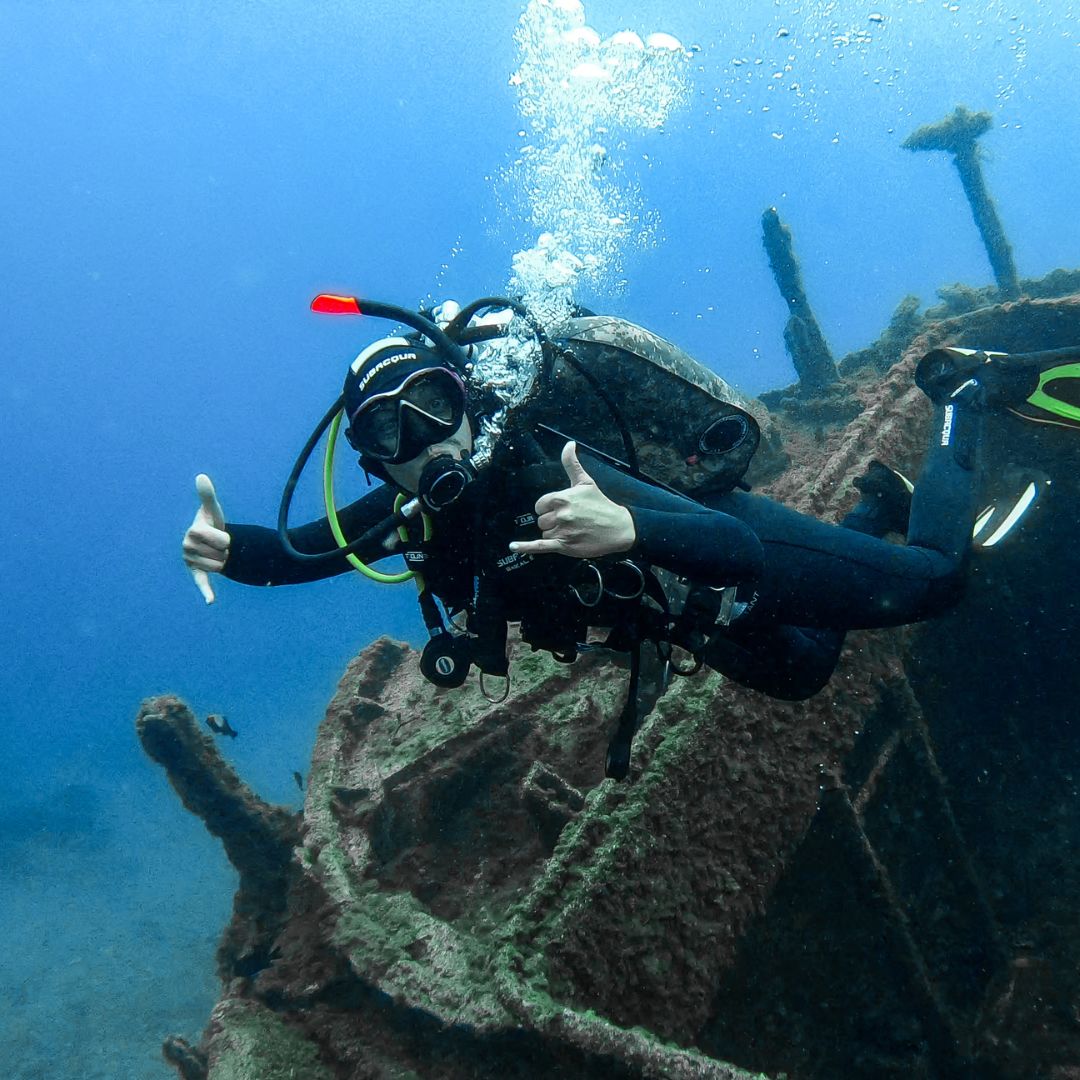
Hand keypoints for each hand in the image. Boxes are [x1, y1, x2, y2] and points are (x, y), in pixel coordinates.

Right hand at [182, 474, 229, 603]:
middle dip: (224, 550)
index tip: (221, 534)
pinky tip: (211, 601)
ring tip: (216, 553)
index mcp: (192, 532)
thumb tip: (201, 476)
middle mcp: (187, 547)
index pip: (221, 540)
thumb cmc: (212, 522)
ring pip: (218, 567)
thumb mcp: (212, 509)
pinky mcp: (196, 573)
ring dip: (222, 562)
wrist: (212, 540)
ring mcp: (191, 561)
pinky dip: (207, 592)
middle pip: (220, 554)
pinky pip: (202, 582)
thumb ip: (207, 495)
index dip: (226, 538)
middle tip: (218, 545)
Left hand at [509, 442, 635, 558]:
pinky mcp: (564, 546)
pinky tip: (514, 546)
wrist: (618, 528)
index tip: (560, 510)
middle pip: (541, 520)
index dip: (548, 508)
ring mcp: (562, 531)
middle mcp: (561, 515)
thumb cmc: (601, 504)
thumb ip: (571, 463)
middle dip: (552, 521)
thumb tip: (569, 444)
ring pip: (544, 532)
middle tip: (570, 521)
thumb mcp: (585, 482)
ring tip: (572, 531)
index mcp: (562, 498)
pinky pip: (540, 546)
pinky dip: (525, 547)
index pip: (540, 505)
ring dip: (554, 533)